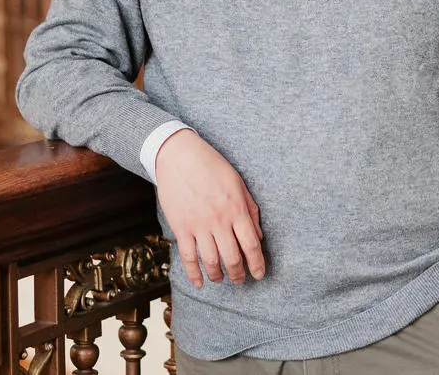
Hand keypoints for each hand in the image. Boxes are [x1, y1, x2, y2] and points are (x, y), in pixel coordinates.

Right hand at [154, 129, 265, 288]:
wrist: (179, 156)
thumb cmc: (211, 166)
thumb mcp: (238, 183)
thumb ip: (250, 210)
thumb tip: (258, 236)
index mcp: (236, 209)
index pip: (251, 245)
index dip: (257, 264)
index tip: (259, 274)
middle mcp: (219, 220)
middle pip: (232, 258)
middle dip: (238, 274)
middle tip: (240, 280)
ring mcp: (198, 225)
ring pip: (211, 261)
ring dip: (218, 275)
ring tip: (221, 279)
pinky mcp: (181, 227)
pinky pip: (188, 257)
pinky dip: (194, 274)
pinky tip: (199, 282)